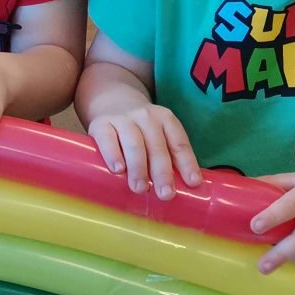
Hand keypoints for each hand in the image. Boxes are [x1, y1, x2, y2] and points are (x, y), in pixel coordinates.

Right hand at [85, 104, 201, 196]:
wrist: (111, 100)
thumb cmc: (139, 129)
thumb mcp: (157, 133)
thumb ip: (166, 154)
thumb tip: (180, 189)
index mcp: (165, 119)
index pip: (179, 143)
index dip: (187, 163)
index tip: (193, 183)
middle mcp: (146, 117)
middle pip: (157, 146)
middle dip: (163, 172)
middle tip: (165, 194)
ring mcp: (123, 119)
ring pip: (134, 143)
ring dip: (139, 168)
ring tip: (141, 189)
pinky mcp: (100, 124)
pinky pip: (108, 140)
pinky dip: (113, 155)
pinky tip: (118, 169)